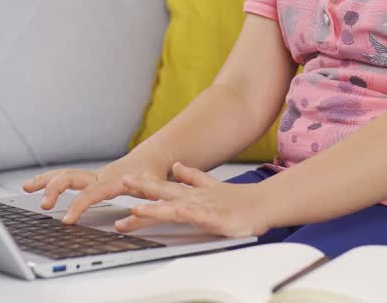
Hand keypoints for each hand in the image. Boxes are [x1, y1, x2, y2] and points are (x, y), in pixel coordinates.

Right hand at [21, 155, 167, 224]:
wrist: (151, 158)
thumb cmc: (153, 175)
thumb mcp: (155, 192)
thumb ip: (146, 208)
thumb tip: (131, 220)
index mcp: (114, 180)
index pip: (91, 193)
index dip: (78, 205)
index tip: (67, 220)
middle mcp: (100, 176)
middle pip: (72, 177)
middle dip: (55, 189)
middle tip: (44, 205)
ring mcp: (93, 176)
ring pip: (65, 174)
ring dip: (45, 180)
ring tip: (26, 186)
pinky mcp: (89, 179)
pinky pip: (66, 177)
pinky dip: (50, 180)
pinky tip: (35, 185)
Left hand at [116, 161, 271, 237]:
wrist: (263, 203)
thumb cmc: (237, 200)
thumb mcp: (210, 187)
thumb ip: (192, 177)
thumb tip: (176, 166)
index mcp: (191, 194)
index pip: (163, 187)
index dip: (143, 183)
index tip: (124, 180)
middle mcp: (194, 199)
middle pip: (164, 194)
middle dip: (143, 189)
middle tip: (123, 183)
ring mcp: (205, 208)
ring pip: (176, 208)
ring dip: (156, 209)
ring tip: (137, 210)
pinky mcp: (218, 219)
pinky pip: (202, 217)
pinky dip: (190, 214)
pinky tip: (180, 211)